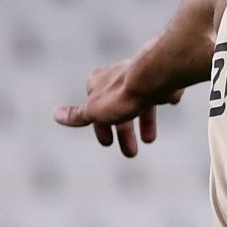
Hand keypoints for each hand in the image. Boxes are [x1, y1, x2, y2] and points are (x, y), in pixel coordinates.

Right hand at [53, 60, 181, 158]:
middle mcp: (117, 73)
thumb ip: (77, 116)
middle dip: (124, 132)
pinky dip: (163, 97)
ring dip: (144, 122)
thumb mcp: (94, 112)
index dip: (100, 127)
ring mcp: (139, 72)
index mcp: (97, 81)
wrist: (154, 77)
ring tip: (149, 140)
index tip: (107, 143)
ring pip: (140, 100)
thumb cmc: (122, 95)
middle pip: (119, 107)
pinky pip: (161, 86)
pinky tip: (171, 103)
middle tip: (130, 153)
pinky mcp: (159, 73)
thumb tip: (56, 115)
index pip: (94, 107)